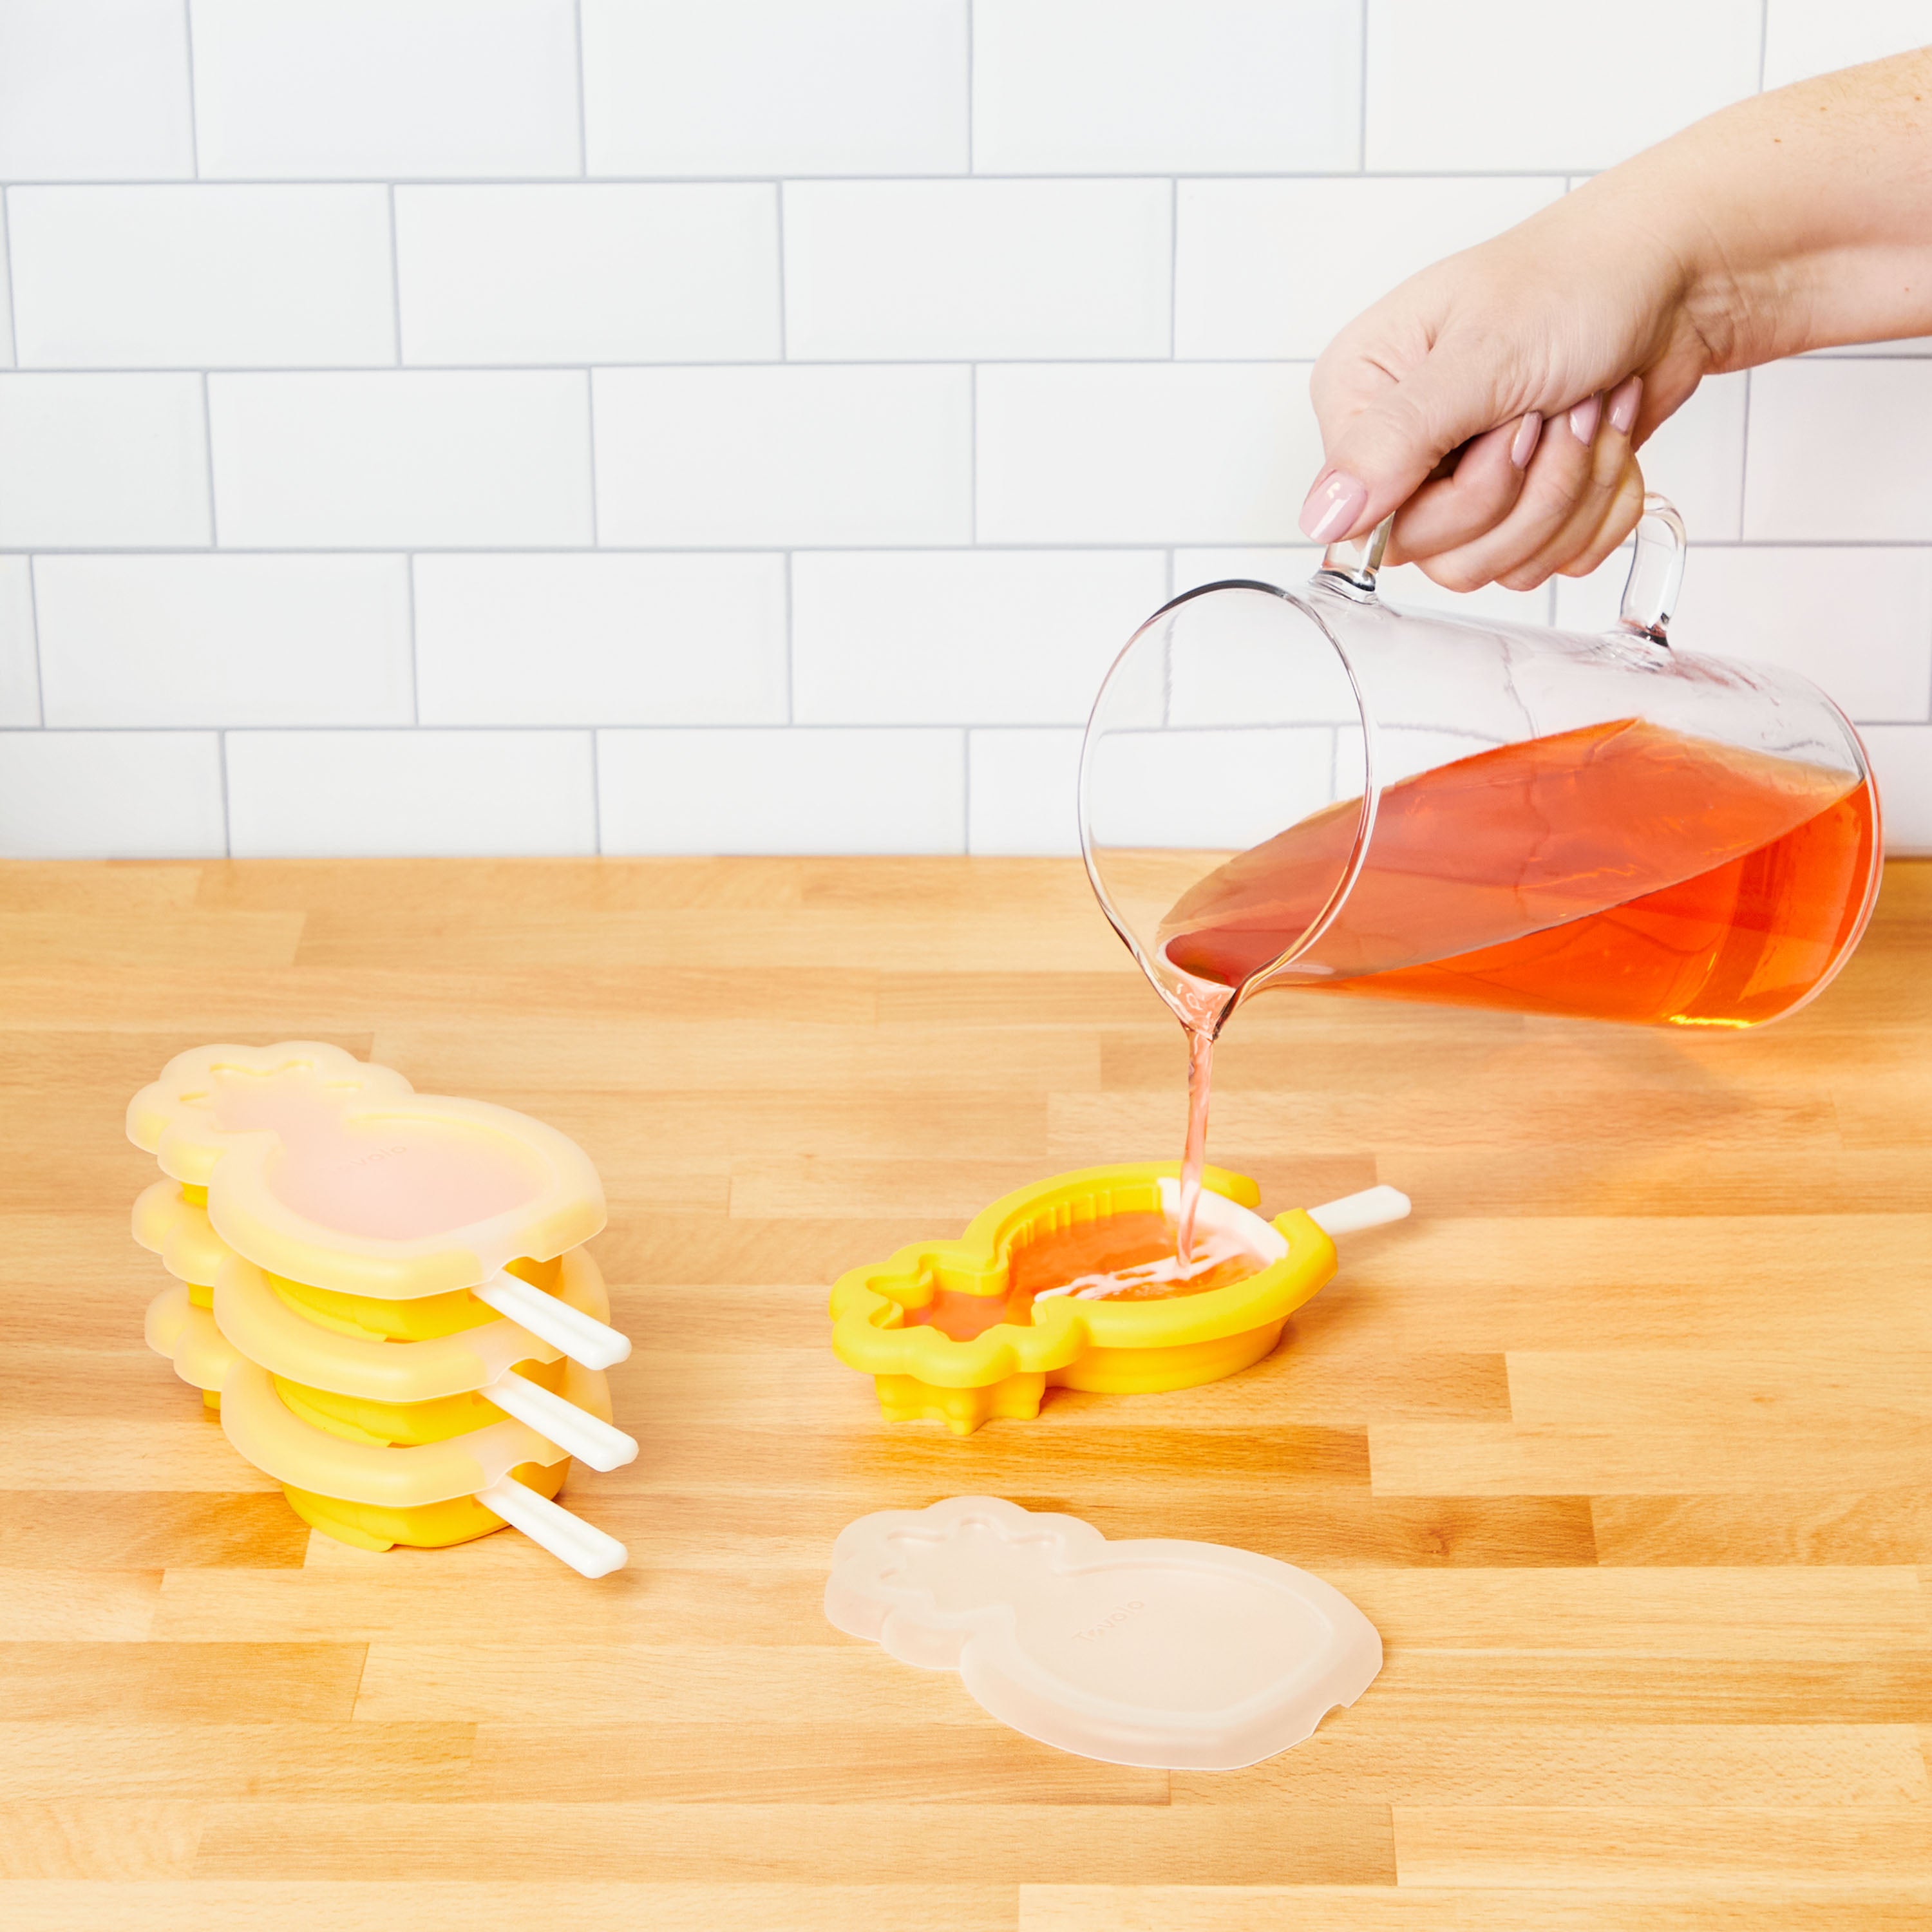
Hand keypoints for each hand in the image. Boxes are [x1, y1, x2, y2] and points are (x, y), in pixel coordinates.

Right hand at [1299, 180, 1721, 590]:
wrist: (1679, 275)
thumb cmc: (1580, 280)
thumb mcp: (1483, 354)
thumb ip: (1394, 440)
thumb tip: (1321, 519)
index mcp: (1361, 399)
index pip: (1379, 523)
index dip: (1467, 491)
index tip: (1514, 422)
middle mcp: (1401, 450)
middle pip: (1447, 557)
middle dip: (1532, 491)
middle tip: (1559, 412)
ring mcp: (1460, 482)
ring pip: (1505, 565)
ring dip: (1574, 492)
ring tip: (1590, 413)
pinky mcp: (1520, 506)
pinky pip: (1553, 564)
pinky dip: (1601, 506)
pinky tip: (1607, 438)